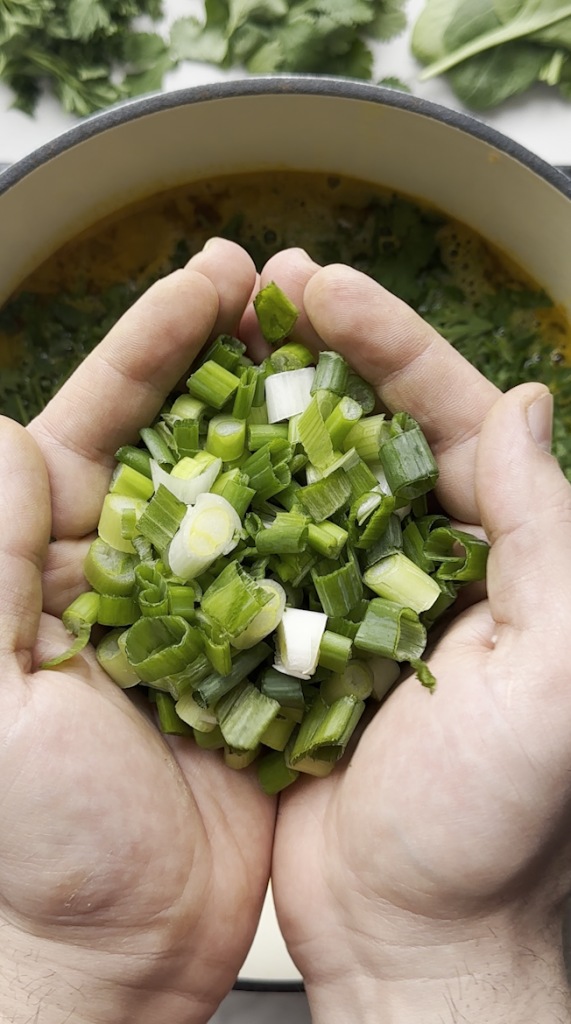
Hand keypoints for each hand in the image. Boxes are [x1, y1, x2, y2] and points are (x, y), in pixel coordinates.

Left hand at [0, 239, 272, 1023]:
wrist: (115, 953)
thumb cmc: (35, 839)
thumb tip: (12, 433)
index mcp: (53, 568)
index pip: (99, 428)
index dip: (151, 349)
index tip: (205, 282)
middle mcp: (129, 578)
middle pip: (182, 441)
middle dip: (225, 360)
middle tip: (279, 286)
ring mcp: (202, 615)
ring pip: (250, 496)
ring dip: (287, 426)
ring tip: (335, 355)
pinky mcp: (261, 663)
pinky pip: (301, 576)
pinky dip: (330, 523)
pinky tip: (364, 473)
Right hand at [245, 251, 570, 1023]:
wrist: (420, 934)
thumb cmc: (496, 825)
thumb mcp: (554, 676)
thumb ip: (547, 536)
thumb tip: (521, 404)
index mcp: (509, 557)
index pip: (452, 416)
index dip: (390, 342)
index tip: (326, 287)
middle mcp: (439, 565)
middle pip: (380, 429)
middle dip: (328, 352)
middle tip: (271, 286)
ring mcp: (366, 600)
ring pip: (317, 480)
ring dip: (275, 413)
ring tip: (225, 347)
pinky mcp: (307, 645)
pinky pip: (268, 555)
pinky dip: (237, 504)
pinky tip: (198, 461)